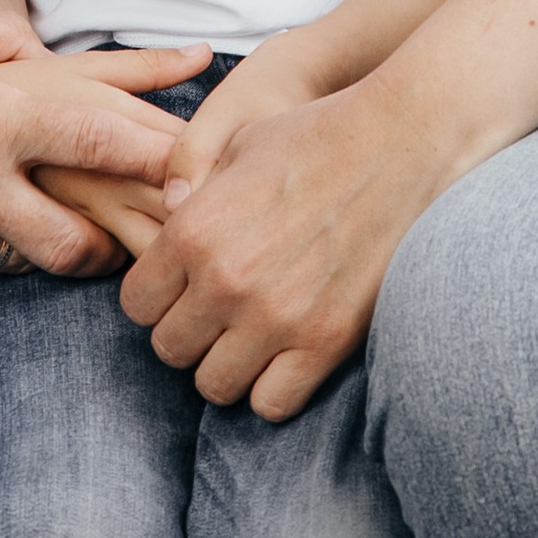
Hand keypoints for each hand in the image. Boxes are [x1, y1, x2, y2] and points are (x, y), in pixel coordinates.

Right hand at [0, 12, 199, 273]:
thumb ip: (21, 50)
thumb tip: (67, 71)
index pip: (97, 139)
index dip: (154, 155)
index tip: (196, 166)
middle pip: (73, 243)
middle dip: (117, 247)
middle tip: (153, 234)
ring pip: (31, 260)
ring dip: (66, 249)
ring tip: (104, 239)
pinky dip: (12, 242)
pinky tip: (28, 221)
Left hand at [120, 76, 447, 419]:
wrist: (401, 142)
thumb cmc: (317, 133)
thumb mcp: (239, 139)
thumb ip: (193, 186)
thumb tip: (162, 215)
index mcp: (194, 229)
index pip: (136, 305)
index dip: (157, 297)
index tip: (181, 288)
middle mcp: (225, 281)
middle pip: (170, 349)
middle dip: (189, 332)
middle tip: (218, 312)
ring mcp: (275, 318)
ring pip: (214, 386)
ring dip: (227, 363)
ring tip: (251, 335)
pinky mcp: (324, 343)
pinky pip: (271, 404)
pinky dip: (272, 387)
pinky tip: (285, 354)